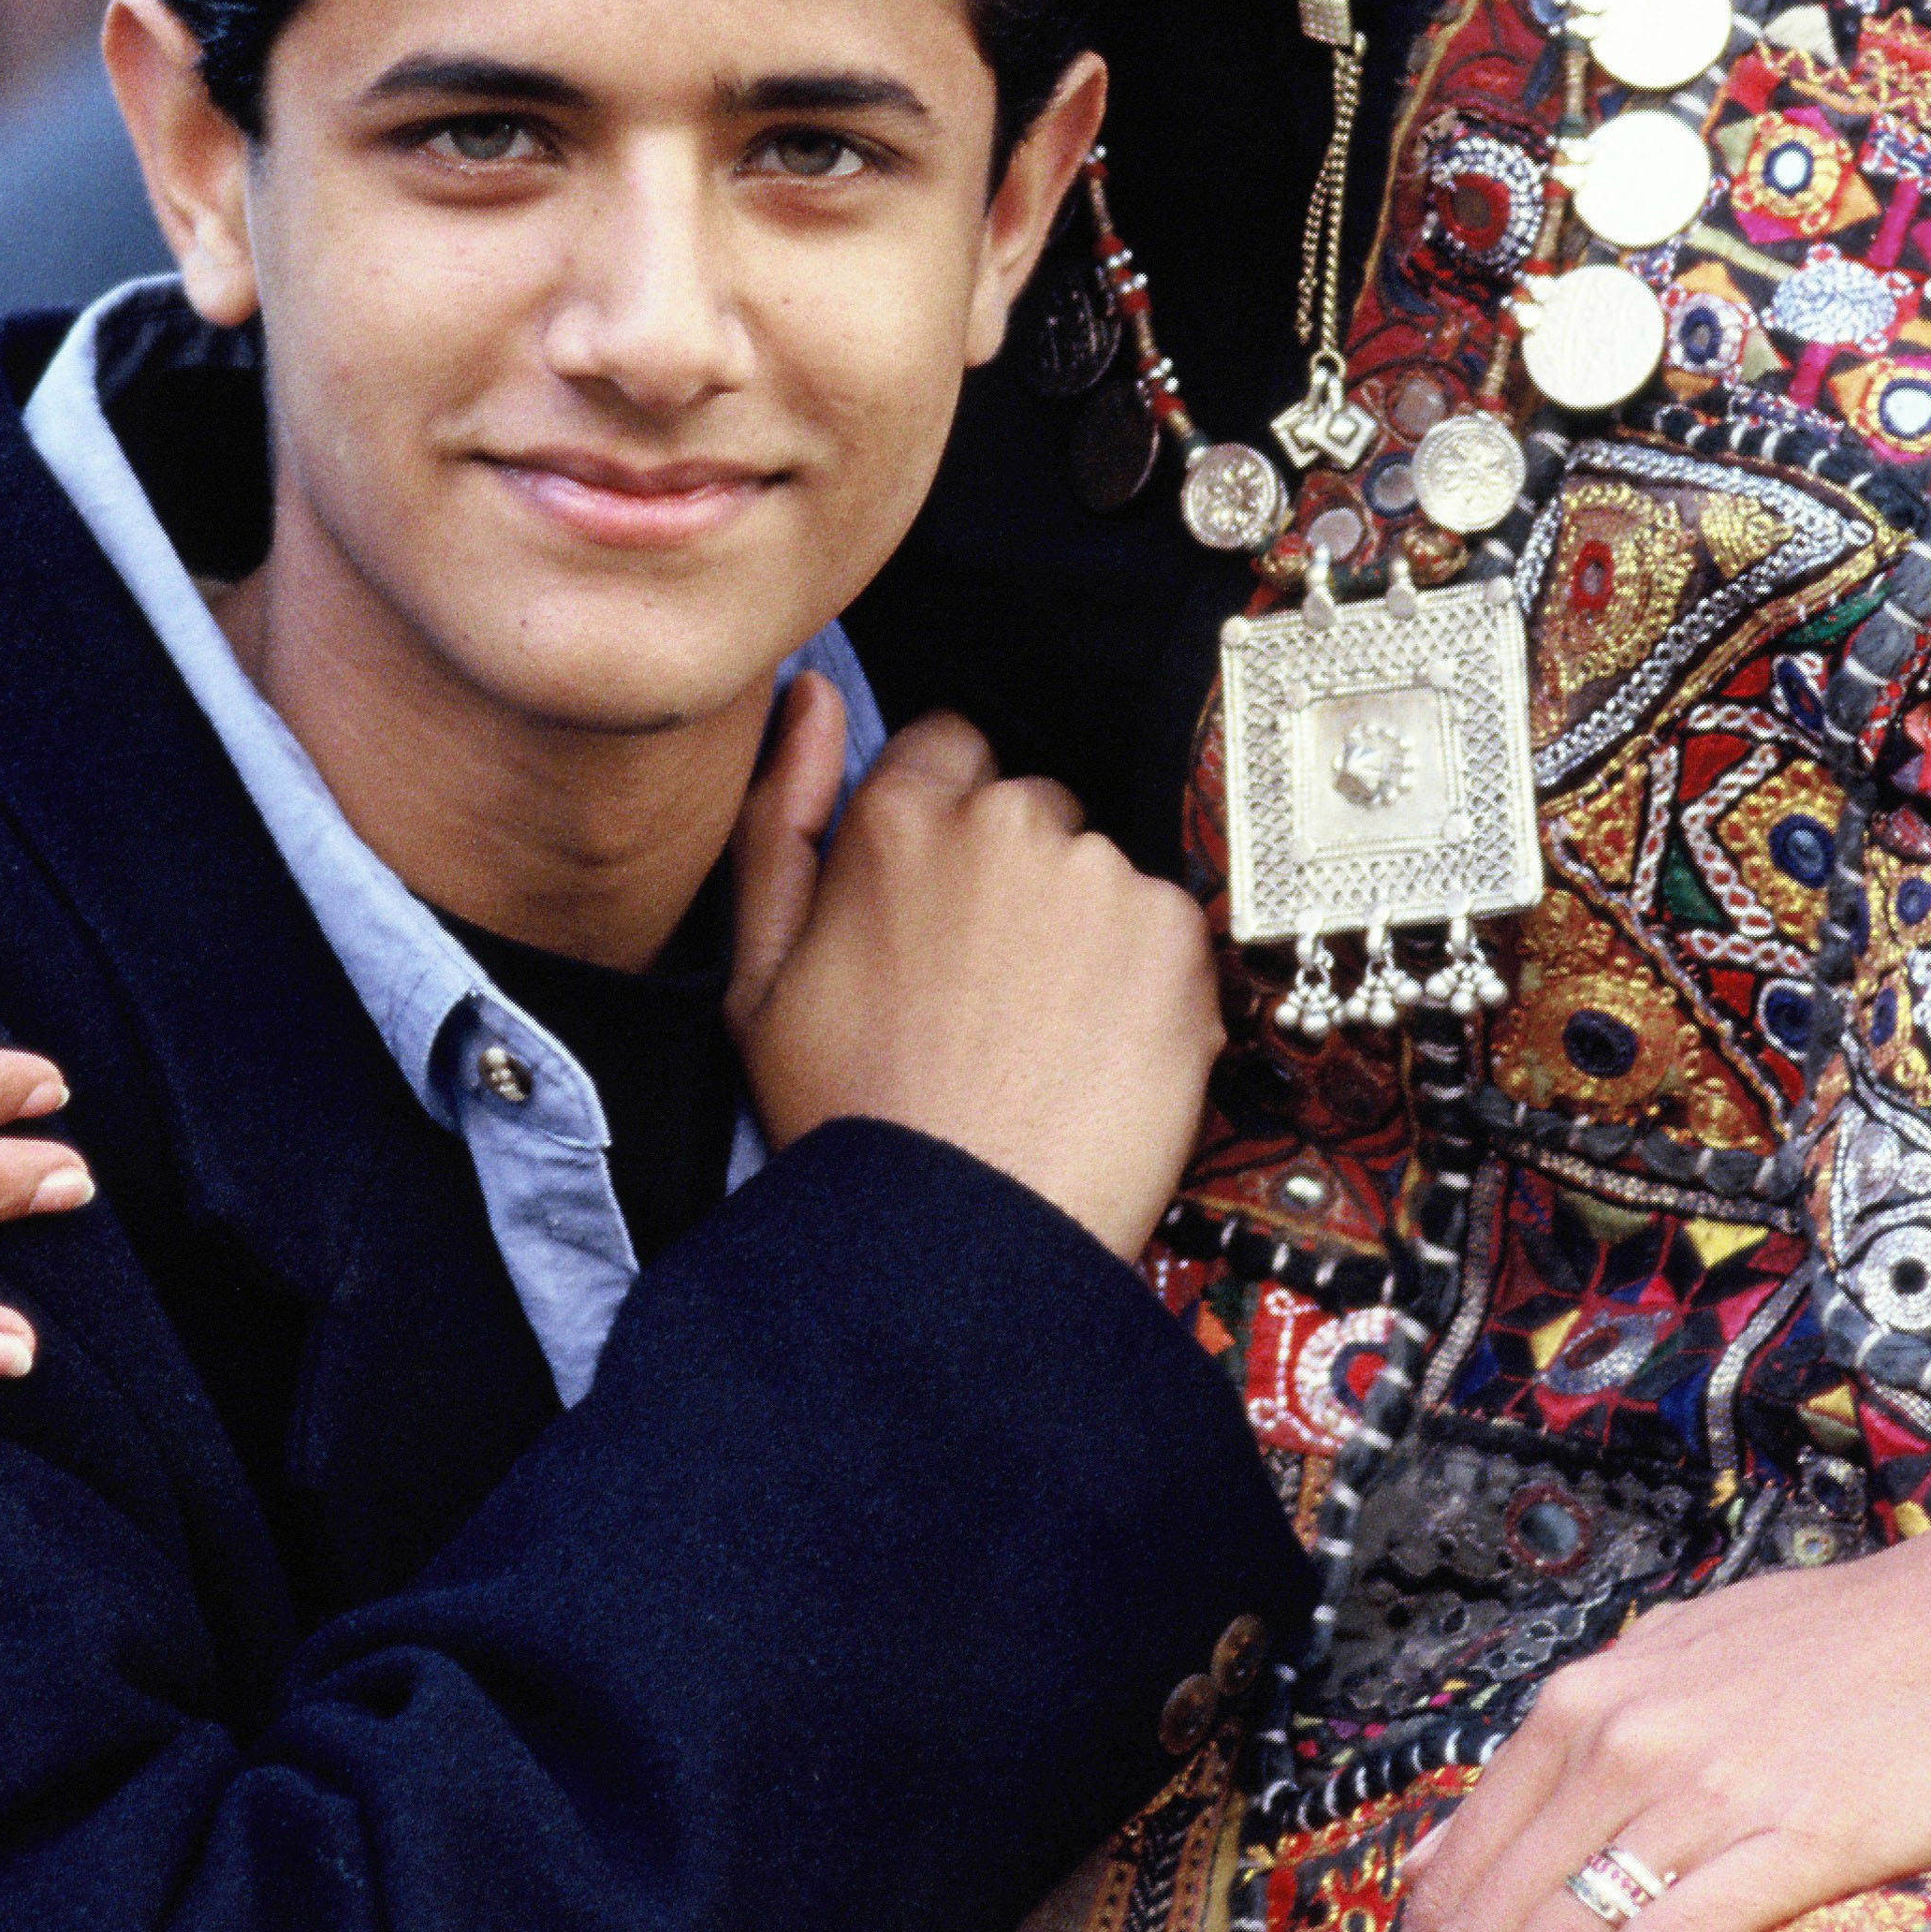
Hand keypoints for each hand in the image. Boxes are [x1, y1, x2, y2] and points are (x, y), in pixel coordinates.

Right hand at [725, 685, 1221, 1260]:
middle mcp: (1005, 820)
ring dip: (1086, 936)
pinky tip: (1100, 1061)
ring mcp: (1100, 875)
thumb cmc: (846, 1117)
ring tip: (1044, 1042)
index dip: (950, 830)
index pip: (951, 747)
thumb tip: (809, 692)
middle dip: (1022, 881)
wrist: (957, 1239)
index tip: (948, 911)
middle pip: (1034, 812)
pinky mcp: (1176, 937)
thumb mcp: (755, 975)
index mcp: (896, 819)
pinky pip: (1168, 937)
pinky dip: (1149, 989)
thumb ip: (778, 817)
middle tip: (991, 997)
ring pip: (1103, 878)